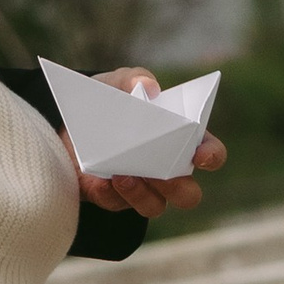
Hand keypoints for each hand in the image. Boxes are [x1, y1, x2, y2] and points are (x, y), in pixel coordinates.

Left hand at [72, 66, 229, 219]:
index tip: (200, 155)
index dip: (211, 157)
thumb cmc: (111, 102)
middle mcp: (169, 171)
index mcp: (182, 142)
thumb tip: (148, 87)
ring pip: (155, 206)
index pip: (210, 154)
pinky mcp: (116, 198)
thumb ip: (135, 78)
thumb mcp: (119, 83)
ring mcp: (145, 189)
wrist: (72, 123)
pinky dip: (111, 193)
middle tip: (163, 173)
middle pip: (189, 194)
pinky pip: (118, 204)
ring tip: (124, 175)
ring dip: (142, 194)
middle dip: (177, 187)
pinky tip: (102, 179)